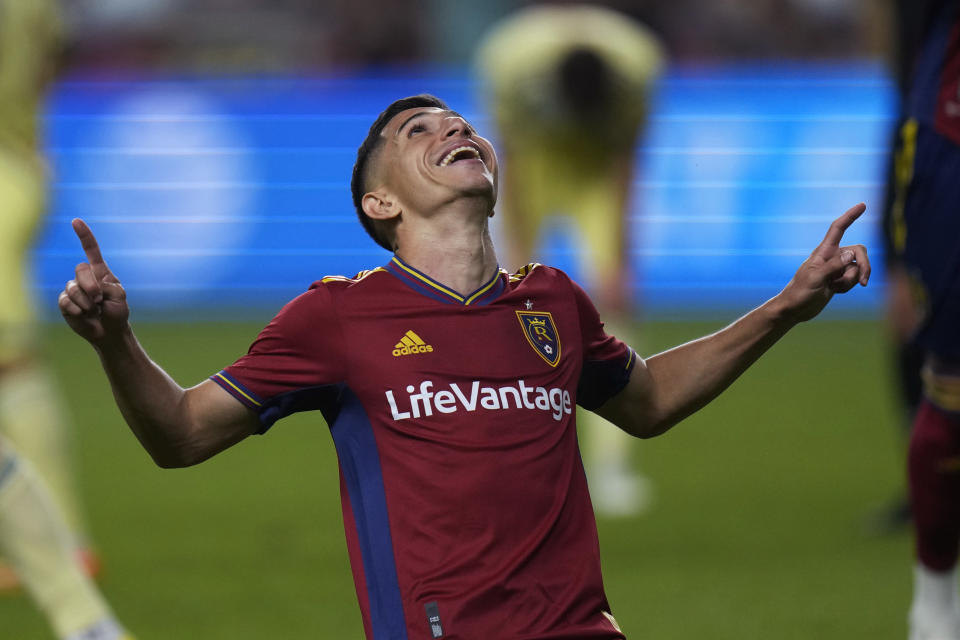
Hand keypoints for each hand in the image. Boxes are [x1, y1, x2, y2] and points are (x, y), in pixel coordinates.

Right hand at [58, 219, 129, 344]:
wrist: (109, 331)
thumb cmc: (116, 312)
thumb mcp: (120, 296)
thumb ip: (107, 286)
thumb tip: (88, 288)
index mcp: (100, 271)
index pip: (91, 250)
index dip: (84, 236)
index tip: (76, 221)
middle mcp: (84, 277)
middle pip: (80, 269)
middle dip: (92, 285)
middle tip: (100, 300)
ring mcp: (72, 289)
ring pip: (73, 287)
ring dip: (87, 302)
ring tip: (95, 310)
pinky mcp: (64, 302)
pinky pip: (66, 301)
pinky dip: (78, 310)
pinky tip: (84, 315)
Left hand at [777, 203, 870, 322]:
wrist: (795, 310)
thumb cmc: (799, 293)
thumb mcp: (815, 279)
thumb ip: (833, 266)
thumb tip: (851, 253)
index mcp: (823, 252)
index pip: (838, 229)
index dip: (850, 216)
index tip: (862, 205)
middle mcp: (832, 257)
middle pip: (858, 251)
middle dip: (865, 265)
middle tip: (863, 282)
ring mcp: (836, 268)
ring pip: (858, 267)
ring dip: (852, 280)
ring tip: (835, 288)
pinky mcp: (839, 279)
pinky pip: (854, 279)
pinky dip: (849, 286)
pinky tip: (835, 291)